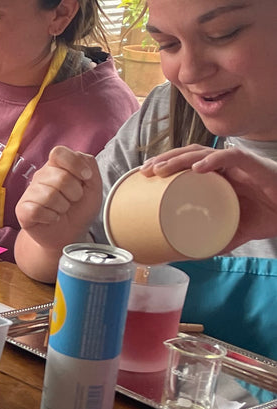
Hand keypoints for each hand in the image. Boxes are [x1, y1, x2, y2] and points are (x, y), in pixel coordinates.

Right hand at [15, 145, 102, 248]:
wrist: (69, 235)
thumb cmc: (79, 210)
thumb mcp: (94, 187)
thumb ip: (90, 168)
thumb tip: (82, 165)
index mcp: (57, 166)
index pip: (59, 153)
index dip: (75, 164)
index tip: (86, 178)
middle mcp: (41, 176)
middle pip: (60, 176)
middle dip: (74, 193)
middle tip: (73, 201)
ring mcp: (30, 192)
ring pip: (49, 195)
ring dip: (63, 207)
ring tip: (62, 210)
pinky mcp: (22, 209)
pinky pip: (37, 210)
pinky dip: (51, 217)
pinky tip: (52, 218)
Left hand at [142, 143, 276, 246]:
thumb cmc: (268, 217)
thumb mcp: (234, 232)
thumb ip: (212, 241)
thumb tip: (185, 256)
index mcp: (218, 176)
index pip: (187, 163)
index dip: (166, 164)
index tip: (145, 173)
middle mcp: (226, 166)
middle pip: (190, 154)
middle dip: (166, 159)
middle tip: (146, 170)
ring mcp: (240, 164)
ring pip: (205, 152)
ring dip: (181, 158)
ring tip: (162, 169)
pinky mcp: (255, 165)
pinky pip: (232, 157)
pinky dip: (213, 160)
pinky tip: (197, 168)